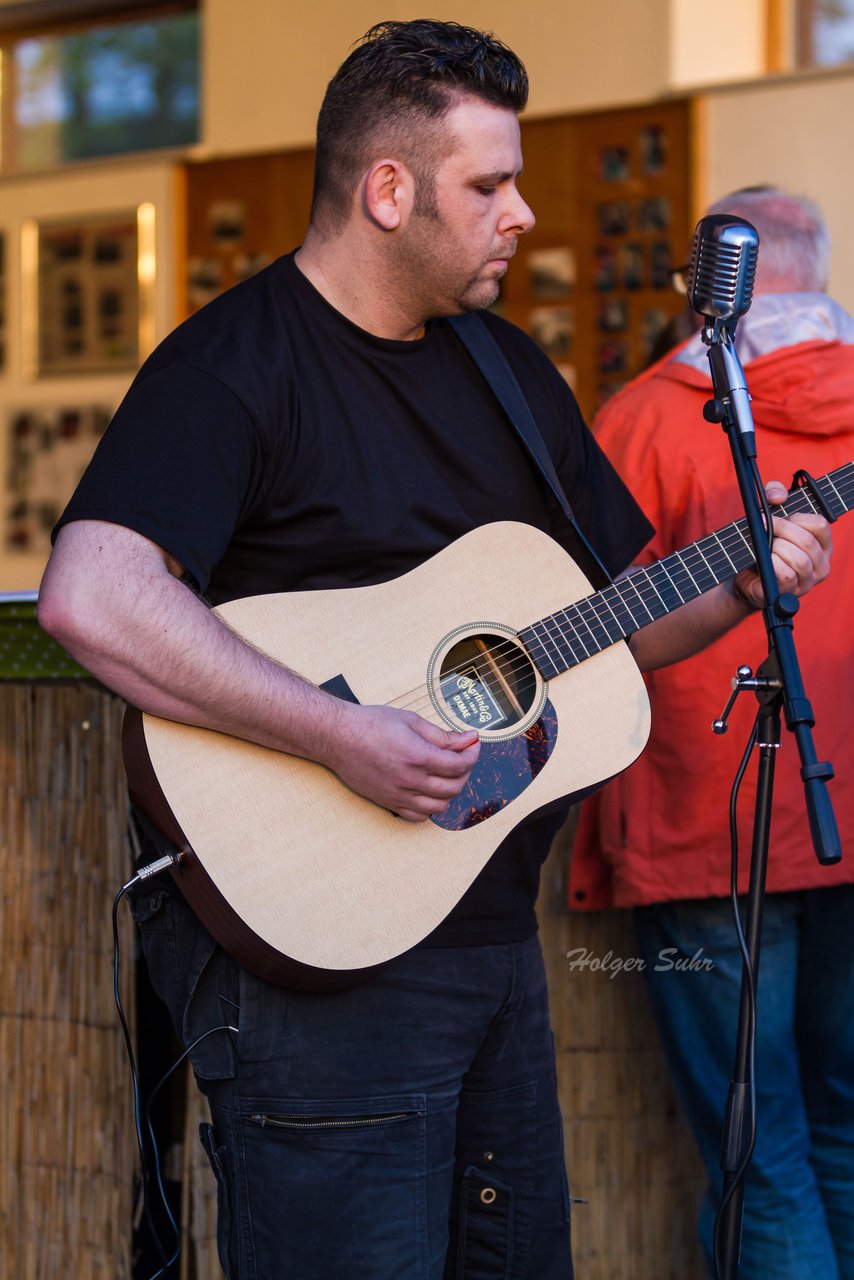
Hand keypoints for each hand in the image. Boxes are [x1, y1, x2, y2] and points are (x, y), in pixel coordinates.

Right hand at [323, 703, 480, 822]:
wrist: (338, 737)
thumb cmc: (371, 724)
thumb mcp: (411, 721)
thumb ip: (442, 735)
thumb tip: (469, 739)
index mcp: (418, 755)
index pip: (459, 765)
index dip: (472, 754)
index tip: (472, 745)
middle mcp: (410, 779)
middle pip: (454, 787)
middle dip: (465, 771)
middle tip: (461, 757)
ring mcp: (399, 794)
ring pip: (440, 806)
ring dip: (450, 791)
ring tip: (446, 774)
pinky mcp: (389, 802)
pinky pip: (419, 816)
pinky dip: (430, 807)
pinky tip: (428, 791)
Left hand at [732, 480, 832, 609]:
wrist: (744, 575)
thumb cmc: (762, 545)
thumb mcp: (768, 513)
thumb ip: (774, 493)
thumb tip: (777, 495)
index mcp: (821, 544)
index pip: (820, 525)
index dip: (797, 517)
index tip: (778, 517)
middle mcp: (820, 564)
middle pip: (807, 542)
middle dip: (782, 530)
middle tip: (764, 526)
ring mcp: (808, 582)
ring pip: (799, 561)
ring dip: (776, 549)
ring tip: (764, 547)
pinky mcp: (791, 594)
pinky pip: (787, 576)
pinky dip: (772, 565)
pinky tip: (763, 562)